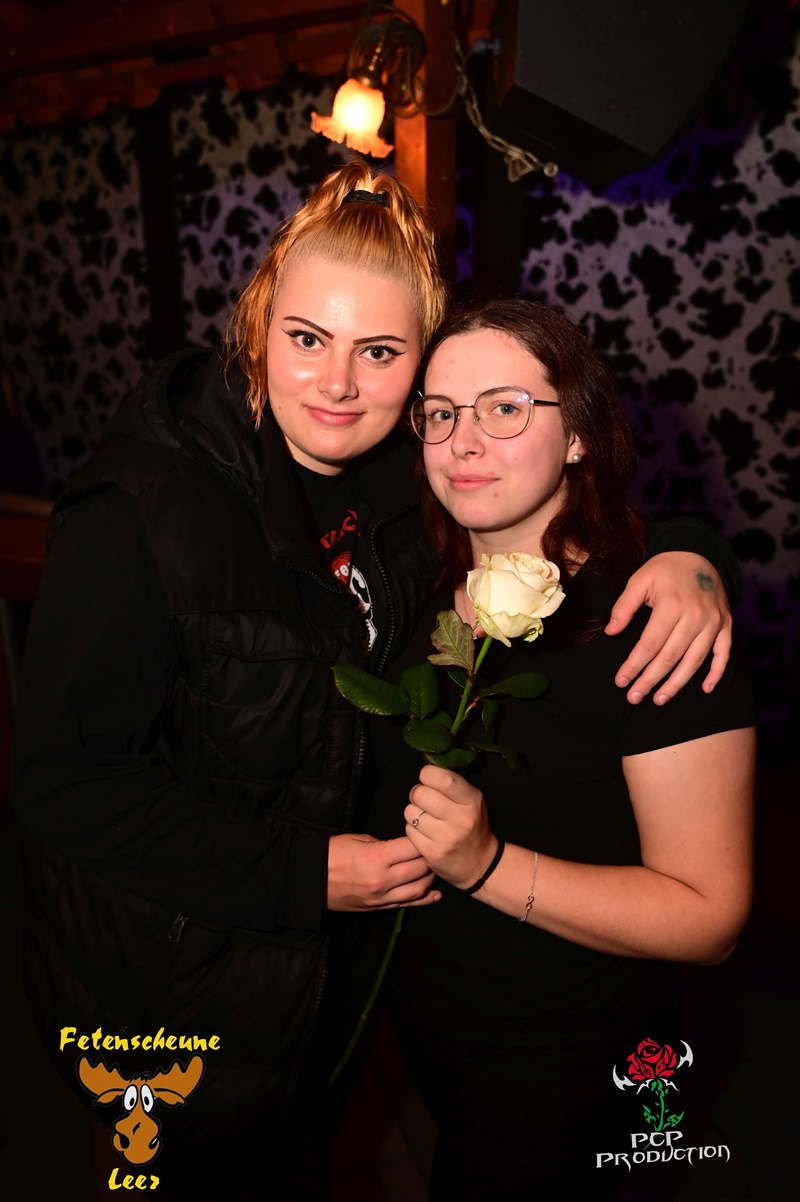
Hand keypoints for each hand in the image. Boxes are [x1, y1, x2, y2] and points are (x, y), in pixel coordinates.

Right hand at [326, 833, 440, 910]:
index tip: (427, 833)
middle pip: (420, 868)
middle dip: (430, 857)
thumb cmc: (332, 853)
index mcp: (377, 857)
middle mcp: (383, 880)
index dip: (423, 840)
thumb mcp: (358, 839)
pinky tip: (435, 895)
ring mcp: (382, 897)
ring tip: (432, 868)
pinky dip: (424, 899)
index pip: (413, 848)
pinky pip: (407, 905)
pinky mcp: (379, 908)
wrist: (311, 880)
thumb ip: (385, 844)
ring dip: (430, 878)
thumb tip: (405, 848)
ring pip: (419, 889)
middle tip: (434, 848)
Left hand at [405, 764, 494, 889]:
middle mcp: (460, 819)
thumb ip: (452, 784)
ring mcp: (445, 838)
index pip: (443, 779)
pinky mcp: (432, 853)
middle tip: (425, 800)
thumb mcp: (472, 800)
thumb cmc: (472, 824)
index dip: (428, 774)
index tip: (427, 778)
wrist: (480, 864)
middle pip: (420, 794)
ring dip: (414, 812)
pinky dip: (413, 829)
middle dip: (418, 794)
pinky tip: (425, 833)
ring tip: (426, 818)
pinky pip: (408, 830)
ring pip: (410, 811)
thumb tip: (425, 770)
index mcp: (472, 800)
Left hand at [605, 552, 731, 704]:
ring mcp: (714, 622)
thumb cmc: (664, 570)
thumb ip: (624, 606)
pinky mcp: (726, 625)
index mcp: (672, 604)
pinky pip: (724, 654)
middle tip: (634, 697)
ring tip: (659, 699)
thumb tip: (610, 631)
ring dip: (677, 684)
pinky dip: (717, 673)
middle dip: (650, 680)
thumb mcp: (639, 580)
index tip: (621, 681)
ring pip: (694, 661)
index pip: (649, 644)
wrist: (698, 555)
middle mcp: (695, 615)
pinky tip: (705, 689)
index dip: (634, 665)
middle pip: (670, 656)